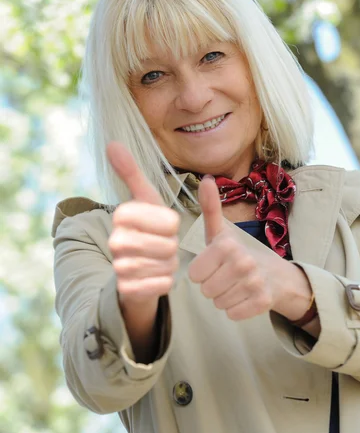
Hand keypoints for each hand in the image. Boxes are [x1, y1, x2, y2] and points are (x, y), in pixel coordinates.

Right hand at [107, 141, 179, 306]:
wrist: (133, 268)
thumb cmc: (146, 229)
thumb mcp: (144, 199)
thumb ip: (131, 172)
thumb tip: (111, 142)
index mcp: (123, 216)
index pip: (170, 221)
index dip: (173, 225)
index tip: (165, 226)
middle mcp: (116, 241)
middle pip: (169, 245)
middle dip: (172, 247)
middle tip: (164, 246)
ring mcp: (120, 266)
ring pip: (166, 266)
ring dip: (170, 264)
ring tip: (161, 260)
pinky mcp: (127, 290)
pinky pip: (162, 285)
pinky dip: (165, 281)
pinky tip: (157, 276)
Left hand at [188, 176, 308, 320]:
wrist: (278, 275)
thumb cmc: (240, 252)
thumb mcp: (222, 231)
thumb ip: (210, 208)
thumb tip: (205, 178)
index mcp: (227, 245)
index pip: (195, 274)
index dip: (203, 271)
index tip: (216, 263)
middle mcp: (242, 262)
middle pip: (205, 290)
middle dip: (213, 285)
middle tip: (228, 275)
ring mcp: (254, 282)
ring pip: (218, 303)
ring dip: (225, 297)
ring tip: (237, 284)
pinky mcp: (263, 301)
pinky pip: (232, 314)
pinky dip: (237, 309)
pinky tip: (246, 296)